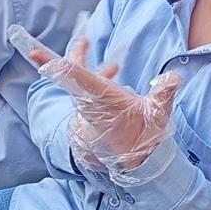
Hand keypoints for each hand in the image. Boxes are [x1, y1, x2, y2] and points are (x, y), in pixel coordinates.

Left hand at [16, 24, 182, 172]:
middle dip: (70, 59)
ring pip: (82, 86)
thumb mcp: (159, 115)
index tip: (36, 55)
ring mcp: (89, 112)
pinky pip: (88, 95)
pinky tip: (116, 78)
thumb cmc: (147, 139)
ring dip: (92, 72)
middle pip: (72, 77)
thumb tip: (174, 78)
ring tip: (114, 66)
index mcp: (102, 99)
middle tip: (70, 44)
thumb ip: (164, 94)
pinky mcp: (92, 117)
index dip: (56, 65)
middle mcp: (91, 104)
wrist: (140, 165)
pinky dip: (98, 83)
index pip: (75, 77)